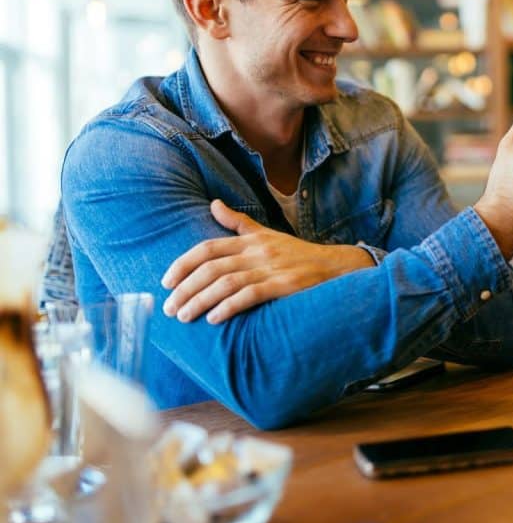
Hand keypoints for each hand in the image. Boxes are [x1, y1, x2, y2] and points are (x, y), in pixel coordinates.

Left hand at [161, 200, 374, 323]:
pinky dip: (229, 307)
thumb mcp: (267, 234)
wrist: (337, 266)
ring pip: (226, 282)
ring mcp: (272, 268)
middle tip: (169, 308)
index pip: (208, 248)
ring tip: (184, 316)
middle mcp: (258, 252)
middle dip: (186, 288)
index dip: (183, 264)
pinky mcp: (285, 285)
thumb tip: (212, 204)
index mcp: (251, 240)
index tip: (166, 283)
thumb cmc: (298, 254)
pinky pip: (250, 295)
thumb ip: (238, 223)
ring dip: (201, 300)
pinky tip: (214, 318)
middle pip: (211, 267)